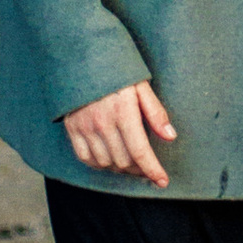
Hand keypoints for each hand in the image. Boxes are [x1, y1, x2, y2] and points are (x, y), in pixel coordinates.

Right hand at [62, 79, 178, 186]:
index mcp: (123, 111)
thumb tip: (170, 137)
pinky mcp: (72, 129)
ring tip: (130, 162)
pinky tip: (109, 159)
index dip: (153, 170)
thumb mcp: (141, 86)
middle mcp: (102, 122)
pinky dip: (99, 164)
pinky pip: (86, 158)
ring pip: (106, 163)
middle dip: (139, 169)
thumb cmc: (117, 73)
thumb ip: (156, 113)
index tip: (162, 181)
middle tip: (147, 166)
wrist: (82, 60)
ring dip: (120, 168)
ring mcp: (85, 127)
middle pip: (124, 161)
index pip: (140, 151)